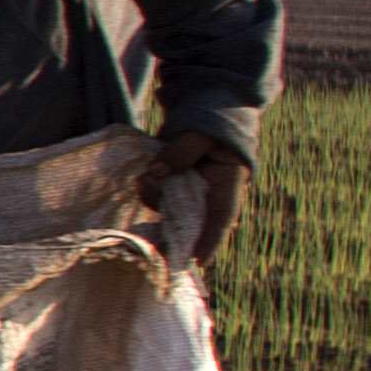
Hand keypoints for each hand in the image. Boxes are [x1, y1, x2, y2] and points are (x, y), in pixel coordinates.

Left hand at [147, 130, 250, 267]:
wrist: (207, 109)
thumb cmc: (212, 122)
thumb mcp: (200, 133)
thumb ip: (181, 151)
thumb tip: (156, 172)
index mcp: (228, 183)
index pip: (221, 217)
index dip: (210, 241)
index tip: (198, 261)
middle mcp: (209, 193)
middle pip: (192, 222)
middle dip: (172, 234)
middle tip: (155, 250)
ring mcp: (189, 189)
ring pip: (170, 208)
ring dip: (155, 200)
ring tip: (145, 179)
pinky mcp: (173, 182)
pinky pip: (159, 195)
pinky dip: (148, 191)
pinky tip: (142, 179)